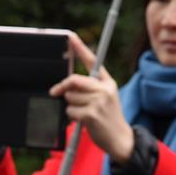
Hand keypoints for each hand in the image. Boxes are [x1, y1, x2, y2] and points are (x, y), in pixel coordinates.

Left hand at [49, 33, 133, 164]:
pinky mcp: (92, 114)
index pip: (92, 60)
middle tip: (55, 92)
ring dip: (70, 105)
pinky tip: (83, 121)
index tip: (70, 35)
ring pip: (70, 97)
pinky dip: (72, 116)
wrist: (120, 139)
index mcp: (107, 81)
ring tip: (82, 112)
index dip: (79, 47)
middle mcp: (104, 88)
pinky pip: (70, 110)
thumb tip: (68, 84)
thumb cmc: (108, 117)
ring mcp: (98, 101)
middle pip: (74, 80)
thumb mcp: (106, 97)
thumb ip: (91, 87)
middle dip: (62, 86)